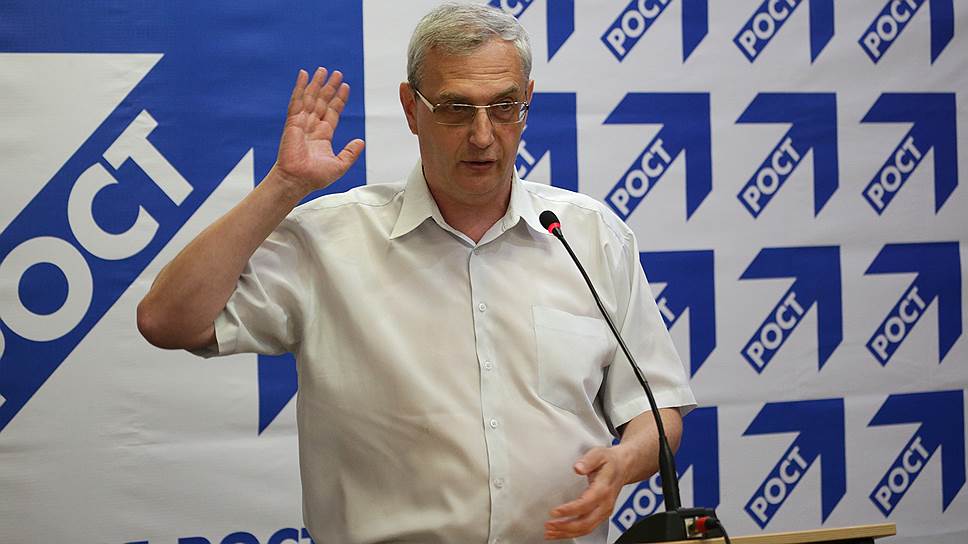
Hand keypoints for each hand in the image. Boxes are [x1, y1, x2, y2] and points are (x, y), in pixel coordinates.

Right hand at [273, 67, 364, 195]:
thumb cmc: (314, 178)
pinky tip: (303, 75)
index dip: (339, 99)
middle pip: (322, 102)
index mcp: (323, 136)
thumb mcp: (340, 165)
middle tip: (337, 73)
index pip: (332, 112)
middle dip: (330, 87)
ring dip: (317, 83)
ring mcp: (302, 123)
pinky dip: (300, 87)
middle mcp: (312, 127)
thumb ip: (350, 152)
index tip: (345, 87)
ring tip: (323, 70)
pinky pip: (296, 101)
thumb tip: (361, 142)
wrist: (297, 181)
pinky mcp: (292, 122)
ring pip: (311, 98)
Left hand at [544, 446, 630, 539]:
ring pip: (586, 528)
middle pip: (586, 522)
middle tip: (549, 525)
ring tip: (550, 532)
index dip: (570, 510)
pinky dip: (573, 533)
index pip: (586, 504)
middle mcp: (605, 504)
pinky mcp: (601, 515)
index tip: (554, 511)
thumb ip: (588, 460)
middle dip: (566, 526)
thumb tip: (578, 467)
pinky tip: (560, 532)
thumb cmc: (609, 461)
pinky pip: (587, 528)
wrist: (623, 467)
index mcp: (603, 489)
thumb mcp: (598, 454)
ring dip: (567, 532)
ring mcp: (604, 511)